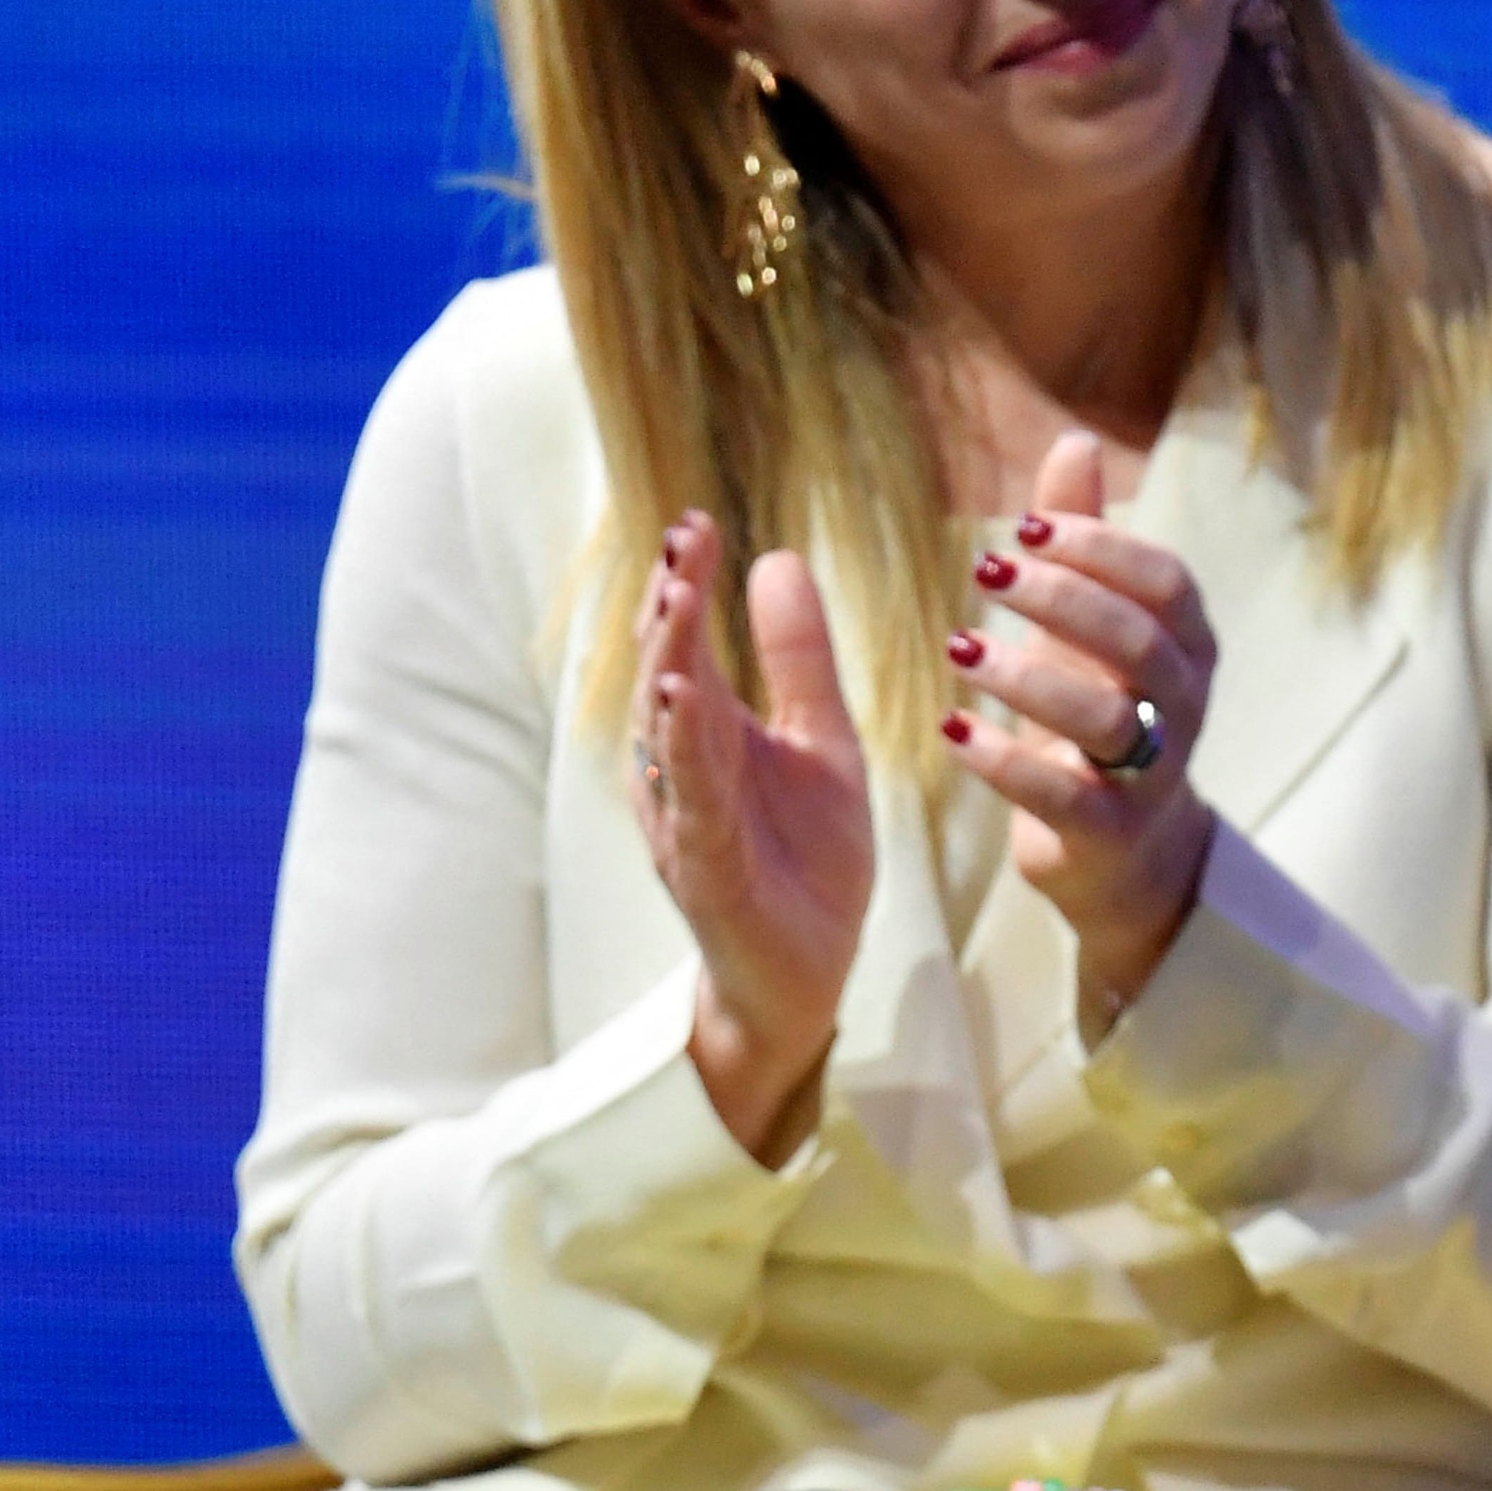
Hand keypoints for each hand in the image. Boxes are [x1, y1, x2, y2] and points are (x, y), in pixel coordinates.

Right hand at [633, 514, 872, 1161]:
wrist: (808, 970)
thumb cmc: (806, 856)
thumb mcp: (824, 742)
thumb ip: (800, 661)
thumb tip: (775, 558)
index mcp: (712, 733)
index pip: (689, 645)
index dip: (685, 584)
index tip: (693, 520)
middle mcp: (683, 768)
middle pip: (666, 675)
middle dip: (668, 610)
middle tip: (677, 544)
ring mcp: (687, 817)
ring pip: (668, 733)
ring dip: (667, 668)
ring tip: (672, 606)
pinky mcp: (706, 867)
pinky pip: (692, 801)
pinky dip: (684, 752)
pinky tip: (681, 704)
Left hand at [944, 431, 1218, 1026]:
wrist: (1124, 851)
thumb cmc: (1103, 712)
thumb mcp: (1095, 625)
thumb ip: (1085, 539)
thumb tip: (1076, 438)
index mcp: (1188, 644)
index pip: (1166, 581)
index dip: (1102, 548)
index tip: (1028, 525)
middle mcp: (1185, 705)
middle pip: (1141, 640)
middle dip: (1063, 599)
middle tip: (985, 570)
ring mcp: (1155, 773)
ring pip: (1107, 717)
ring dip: (1028, 676)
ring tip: (957, 646)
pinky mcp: (1111, 833)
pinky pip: (1065, 796)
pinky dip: (1006, 762)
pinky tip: (953, 729)